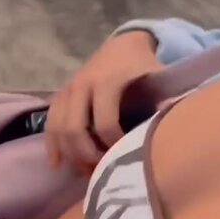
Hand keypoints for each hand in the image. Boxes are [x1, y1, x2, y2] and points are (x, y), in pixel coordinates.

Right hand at [45, 29, 162, 172]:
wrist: (123, 46)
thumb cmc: (143, 67)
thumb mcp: (157, 77)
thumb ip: (165, 99)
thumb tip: (169, 126)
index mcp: (107, 81)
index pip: (105, 123)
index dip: (114, 145)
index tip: (126, 157)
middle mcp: (82, 84)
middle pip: (74, 128)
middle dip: (86, 155)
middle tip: (101, 172)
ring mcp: (68, 89)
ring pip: (59, 128)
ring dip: (70, 153)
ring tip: (84, 172)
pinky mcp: (60, 96)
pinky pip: (50, 123)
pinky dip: (52, 145)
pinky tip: (57, 164)